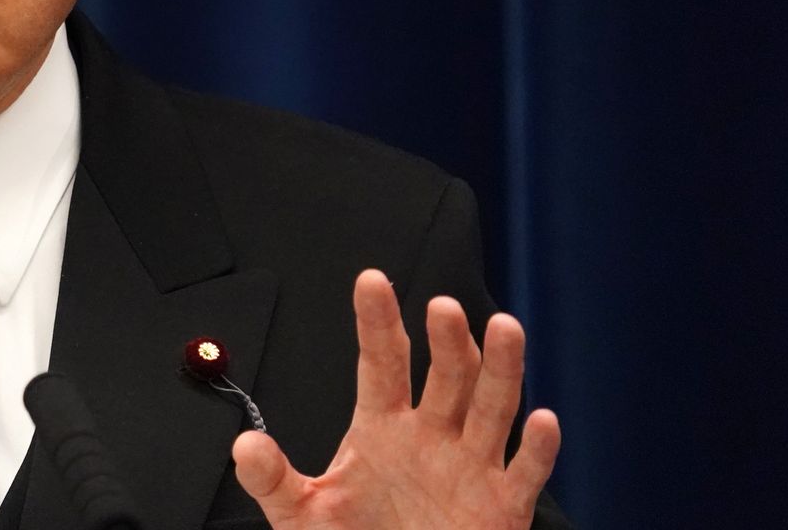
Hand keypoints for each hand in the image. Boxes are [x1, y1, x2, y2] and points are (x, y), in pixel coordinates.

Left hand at [232, 270, 559, 528]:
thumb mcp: (303, 514)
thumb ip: (273, 480)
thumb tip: (244, 446)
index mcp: (382, 427)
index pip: (381, 362)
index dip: (377, 321)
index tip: (371, 280)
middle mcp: (431, 436)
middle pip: (446, 375)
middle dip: (447, 341)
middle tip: (442, 307)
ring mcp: (469, 467)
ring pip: (492, 408)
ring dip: (502, 370)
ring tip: (505, 329)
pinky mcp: (501, 507)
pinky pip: (525, 473)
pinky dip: (537, 449)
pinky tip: (542, 420)